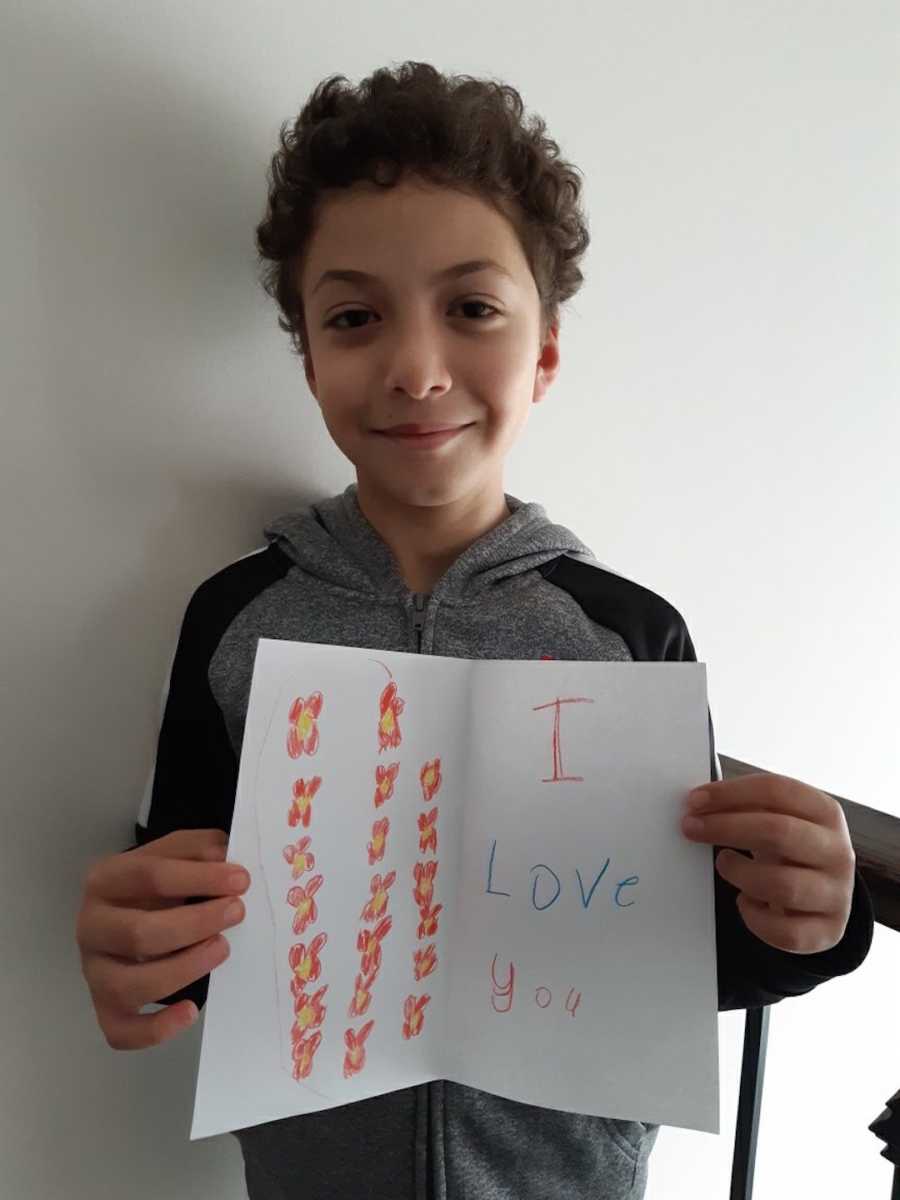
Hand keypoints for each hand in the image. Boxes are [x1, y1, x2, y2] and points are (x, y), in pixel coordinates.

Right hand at [75, 829, 250, 1049]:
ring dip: (183, 970)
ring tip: (222, 949)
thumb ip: (200, 849)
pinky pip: (120, 1031)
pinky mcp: (104, 1007)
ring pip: (130, 985)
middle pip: (139, 933)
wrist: (130, 907)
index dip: (199, 877)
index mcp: (106, 879)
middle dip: (196, 924)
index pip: (150, 875)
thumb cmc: (160, 881)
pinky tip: (191, 1011)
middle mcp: (90, 925)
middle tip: (236, 912)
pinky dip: (155, 1030)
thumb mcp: (177, 853)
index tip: (241, 879)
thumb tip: (225, 858)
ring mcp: (94, 970)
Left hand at [681, 773, 855, 954]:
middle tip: (691, 828)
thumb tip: (699, 804)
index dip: (731, 793)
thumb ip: (746, 807)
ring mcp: (836, 894)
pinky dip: (754, 917)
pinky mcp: (827, 931)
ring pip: (781, 885)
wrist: (821, 893)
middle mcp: (837, 852)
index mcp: (826, 813)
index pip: (778, 791)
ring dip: (739, 873)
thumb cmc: (788, 849)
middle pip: (778, 832)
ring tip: (724, 864)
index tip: (695, 800)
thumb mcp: (777, 818)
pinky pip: (784, 931)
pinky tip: (745, 901)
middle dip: (725, 827)